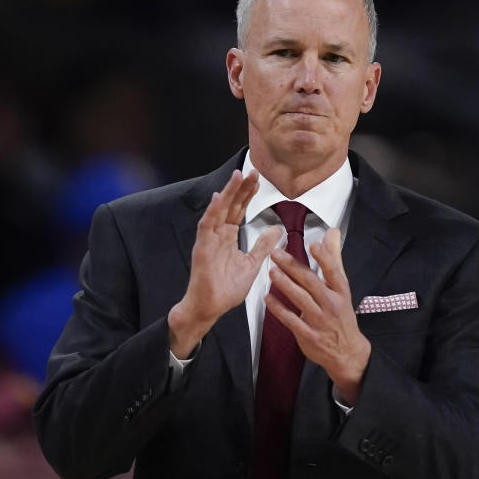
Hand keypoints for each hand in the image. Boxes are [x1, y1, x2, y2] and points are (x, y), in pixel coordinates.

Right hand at [168, 170, 282, 357]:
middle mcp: (218, 234)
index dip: (248, 194)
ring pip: (219, 210)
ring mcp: (209, 240)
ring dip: (228, 193)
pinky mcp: (202, 248)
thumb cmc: (226, 289)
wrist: (210, 308)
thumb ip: (263, 246)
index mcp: (228, 237)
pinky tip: (220, 197)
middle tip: (253, 171)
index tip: (258, 179)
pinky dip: (213, 211)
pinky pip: (207, 226)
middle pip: (231, 206)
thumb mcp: (252, 264)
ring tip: (237, 176)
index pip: (239, 210)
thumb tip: (277, 229)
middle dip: (241, 188)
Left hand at [266, 228, 370, 404]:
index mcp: (340, 291)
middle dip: (293, 267)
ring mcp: (319, 320)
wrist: (346, 351)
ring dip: (285, 285)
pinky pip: (290, 319)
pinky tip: (267, 298)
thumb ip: (334, 258)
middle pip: (311, 283)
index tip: (314, 245)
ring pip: (300, 299)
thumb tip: (332, 232)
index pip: (333, 272)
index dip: (324, 258)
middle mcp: (331, 304)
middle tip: (276, 253)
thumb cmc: (341, 314)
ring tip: (271, 271)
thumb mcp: (342, 286)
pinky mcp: (307, 334)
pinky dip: (278, 309)